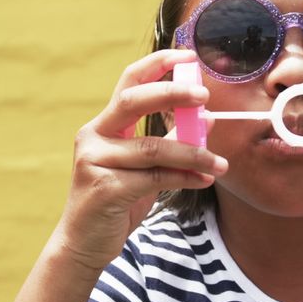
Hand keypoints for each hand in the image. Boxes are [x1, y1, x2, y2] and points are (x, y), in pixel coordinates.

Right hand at [54, 49, 226, 273]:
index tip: (188, 56)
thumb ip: (169, 143)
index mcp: (103, 126)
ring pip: (153, 147)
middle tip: (204, 96)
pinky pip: (154, 177)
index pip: (129, 82)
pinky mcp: (104, 188)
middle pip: (132, 101)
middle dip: (172, 93)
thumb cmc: (115, 202)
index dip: (158, 64)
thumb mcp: (144, 168)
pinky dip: (184, 177)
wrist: (83, 244)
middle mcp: (94, 137)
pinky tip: (203, 180)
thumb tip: (206, 119)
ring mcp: (95, 161)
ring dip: (192, 152)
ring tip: (219, 162)